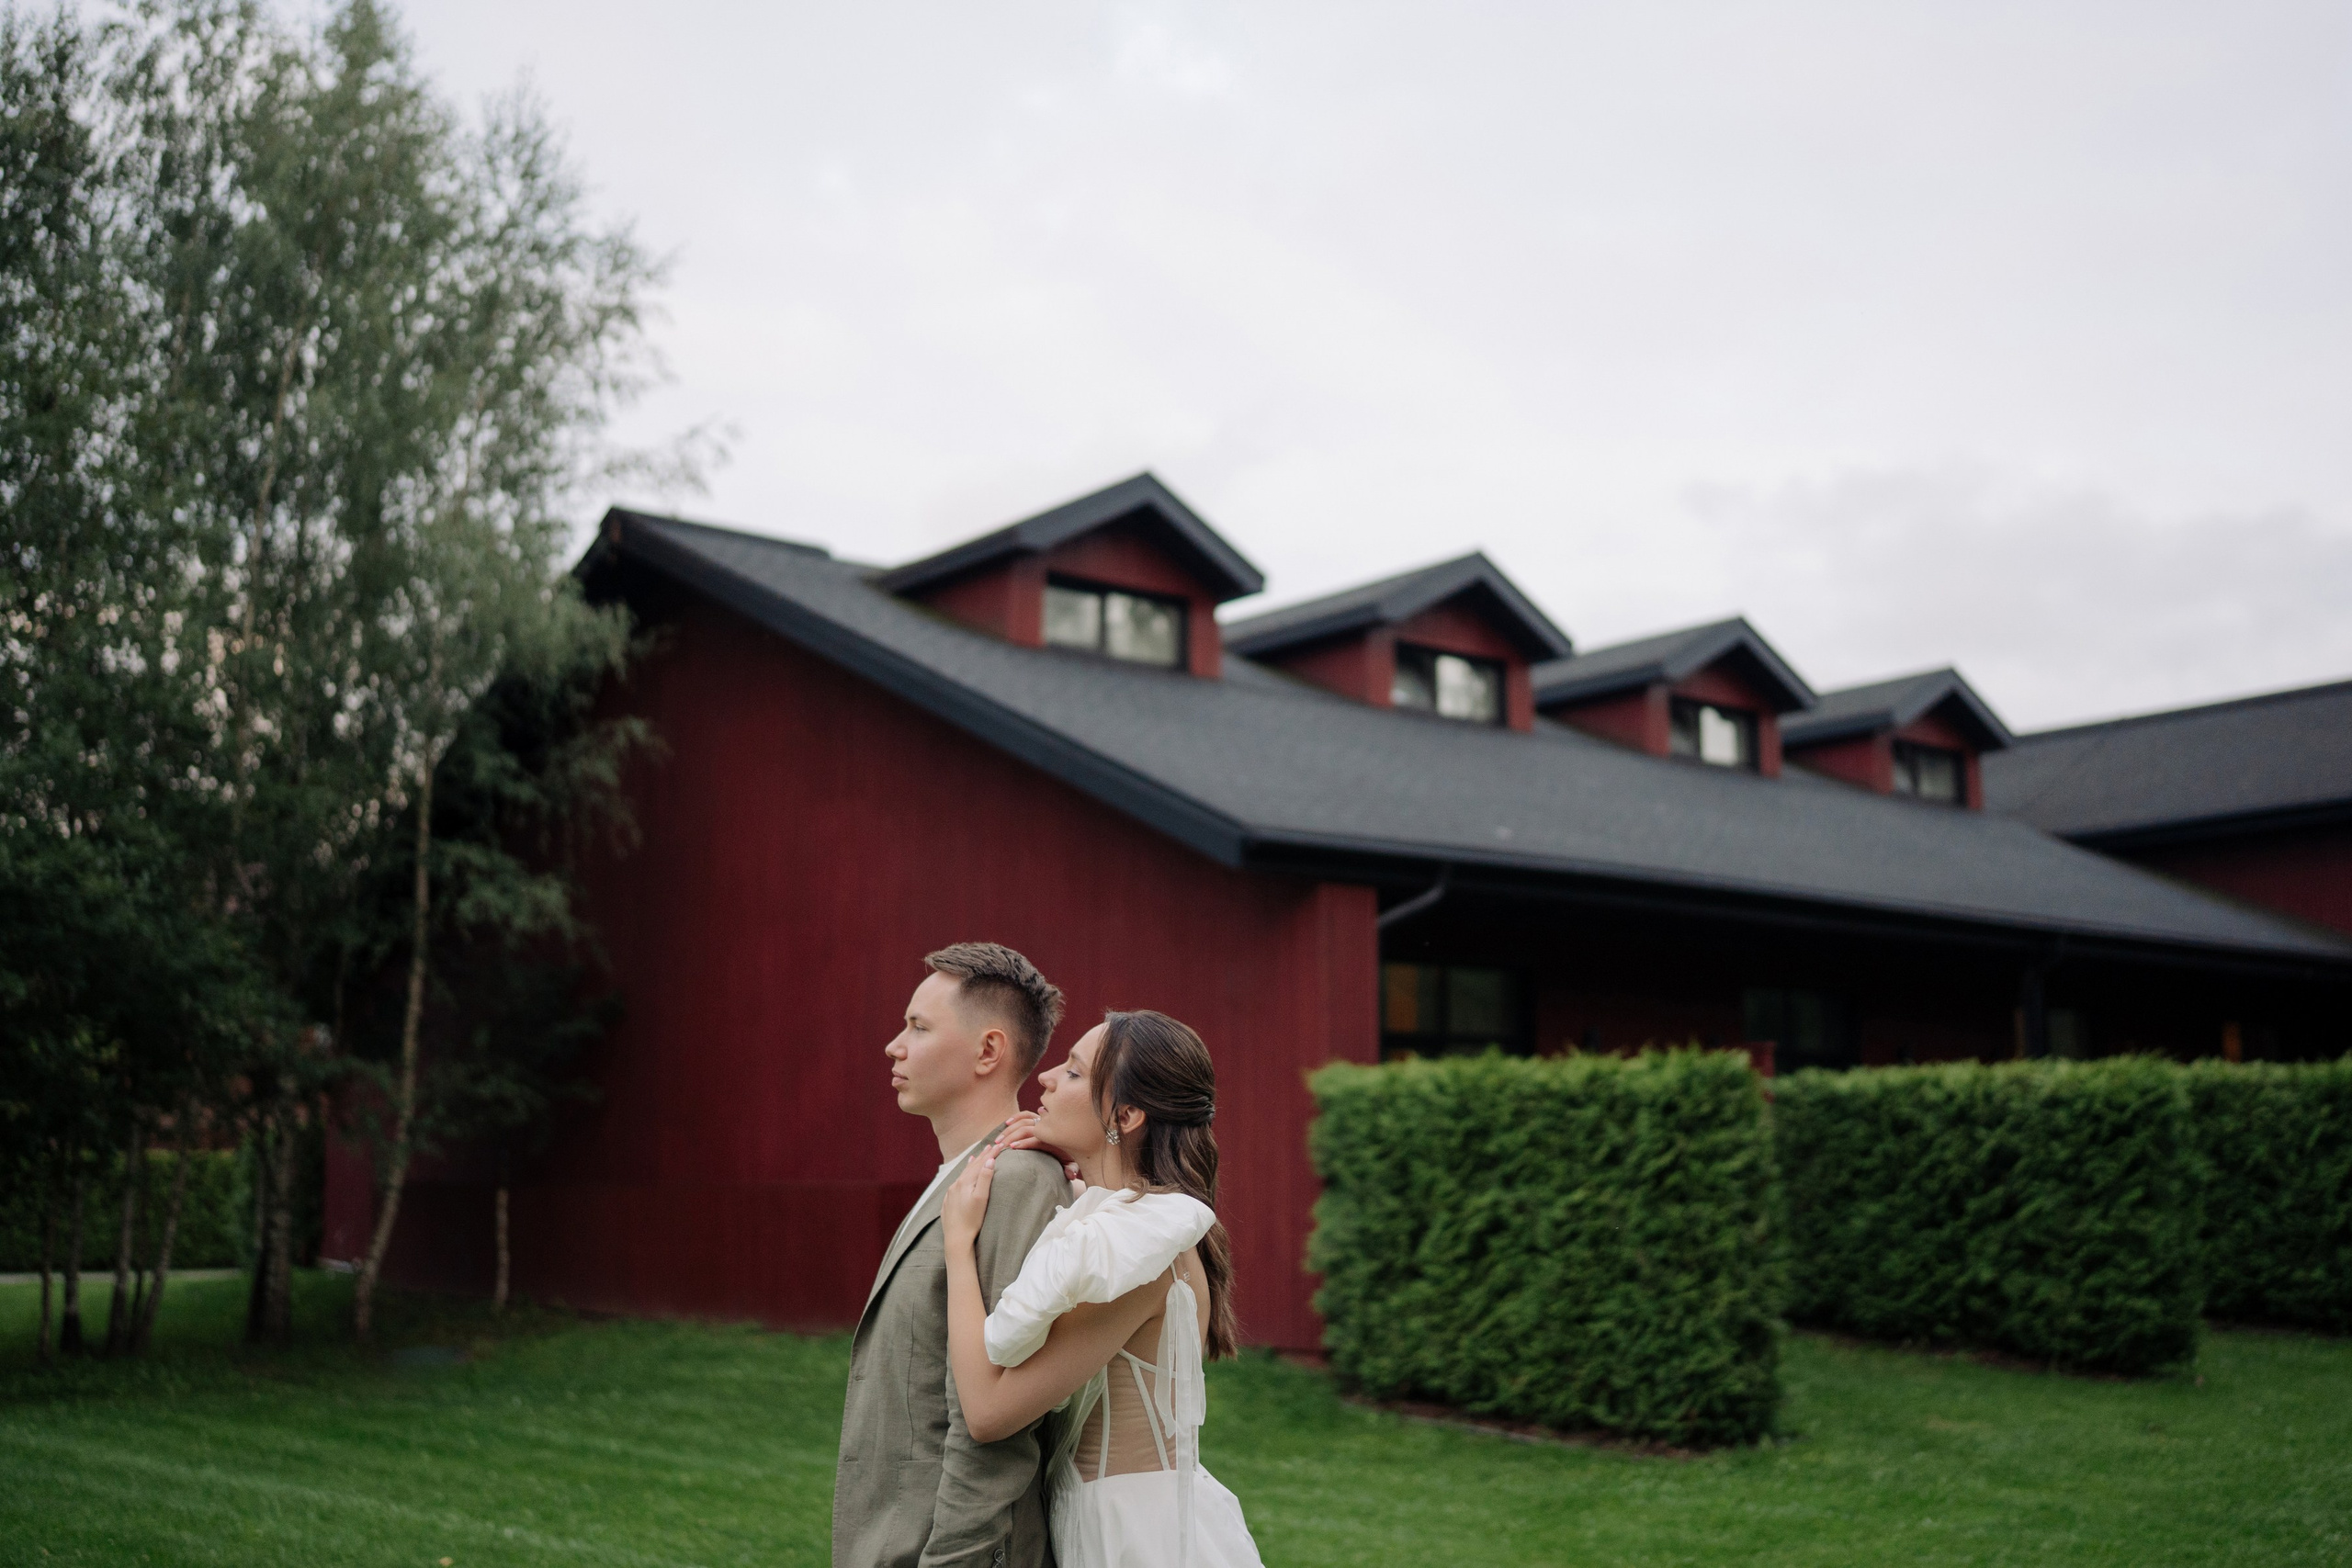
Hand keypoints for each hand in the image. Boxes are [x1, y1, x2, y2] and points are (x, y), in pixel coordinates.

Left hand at [941, 1135, 1004, 1249]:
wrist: (956, 1239)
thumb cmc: (972, 1220)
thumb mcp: (981, 1198)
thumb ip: (985, 1178)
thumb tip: (990, 1161)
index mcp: (965, 1182)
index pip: (980, 1164)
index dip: (991, 1154)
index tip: (1000, 1145)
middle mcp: (956, 1185)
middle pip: (971, 1167)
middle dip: (982, 1156)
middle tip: (991, 1146)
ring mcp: (950, 1193)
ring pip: (962, 1174)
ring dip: (971, 1165)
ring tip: (976, 1157)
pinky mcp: (948, 1201)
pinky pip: (956, 1183)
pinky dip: (962, 1177)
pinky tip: (963, 1176)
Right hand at [998, 1112, 1083, 1193]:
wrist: (1073, 1141)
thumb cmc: (1070, 1156)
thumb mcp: (1073, 1164)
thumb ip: (1071, 1170)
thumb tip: (1070, 1174)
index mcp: (1053, 1140)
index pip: (1037, 1139)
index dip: (1024, 1143)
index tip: (1011, 1147)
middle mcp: (1047, 1128)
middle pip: (1026, 1128)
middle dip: (1011, 1137)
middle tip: (1000, 1146)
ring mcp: (1043, 1121)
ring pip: (1023, 1121)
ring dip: (1009, 1129)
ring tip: (998, 1140)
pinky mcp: (1039, 1117)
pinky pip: (1025, 1114)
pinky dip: (1015, 1117)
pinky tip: (1006, 1123)